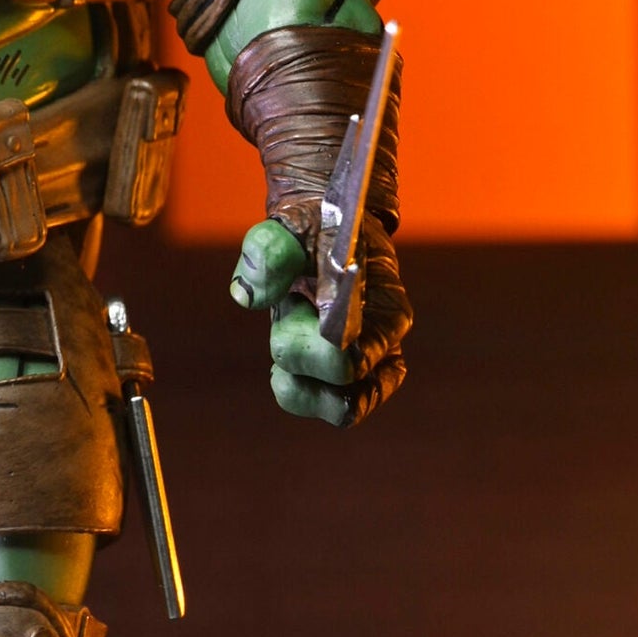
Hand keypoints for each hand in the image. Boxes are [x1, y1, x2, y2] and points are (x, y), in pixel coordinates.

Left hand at [228, 214, 409, 427]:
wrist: (329, 232)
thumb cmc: (312, 230)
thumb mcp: (288, 225)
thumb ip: (268, 252)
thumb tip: (249, 298)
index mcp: (382, 302)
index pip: (354, 349)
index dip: (313, 342)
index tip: (295, 303)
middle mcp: (387, 338)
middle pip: (341, 376)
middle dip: (296, 344)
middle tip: (292, 304)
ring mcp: (377, 364)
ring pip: (343, 409)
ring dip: (300, 379)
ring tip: (289, 335)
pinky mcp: (360, 382)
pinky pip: (335, 410)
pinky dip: (300, 393)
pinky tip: (284, 364)